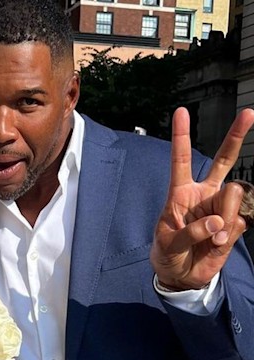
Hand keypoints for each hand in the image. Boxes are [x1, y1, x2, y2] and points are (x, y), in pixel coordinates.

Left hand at [151, 107, 253, 290]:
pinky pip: (240, 221)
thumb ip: (190, 233)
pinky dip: (229, 235)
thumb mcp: (168, 244)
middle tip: (249, 113)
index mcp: (180, 192)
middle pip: (222, 160)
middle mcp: (204, 194)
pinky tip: (218, 245)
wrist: (182, 276)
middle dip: (236, 136)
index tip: (181, 111)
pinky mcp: (236, 223)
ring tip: (210, 240)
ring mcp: (222, 207)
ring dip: (224, 218)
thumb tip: (218, 223)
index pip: (180, 160)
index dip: (181, 136)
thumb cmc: (168, 254)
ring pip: (233, 195)